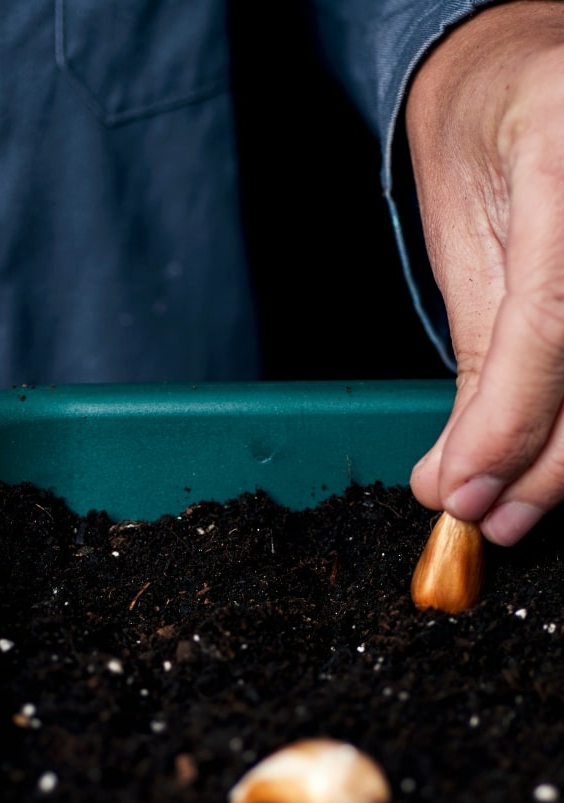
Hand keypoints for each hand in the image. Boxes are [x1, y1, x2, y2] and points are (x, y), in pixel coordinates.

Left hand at [406, 1, 563, 543]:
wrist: (529, 74)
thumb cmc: (488, 147)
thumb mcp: (469, 244)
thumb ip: (481, 365)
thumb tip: (457, 484)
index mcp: (560, 147)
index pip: (552, 318)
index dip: (510, 424)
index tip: (461, 498)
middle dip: (546, 465)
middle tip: (488, 521)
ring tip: (514, 505)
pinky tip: (550, 458)